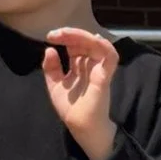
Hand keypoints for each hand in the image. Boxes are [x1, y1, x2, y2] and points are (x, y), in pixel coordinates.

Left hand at [42, 28, 119, 159]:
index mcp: (79, 66)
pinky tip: (94, 39)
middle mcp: (90, 65)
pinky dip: (105, 46)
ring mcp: (99, 69)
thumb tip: (50, 50)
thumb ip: (51, 68)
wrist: (79, 126)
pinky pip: (111, 57)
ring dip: (83, 36)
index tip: (50, 36)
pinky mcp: (105, 76)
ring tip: (66, 34)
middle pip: (85, 42)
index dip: (65, 37)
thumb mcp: (55, 85)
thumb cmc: (71, 107)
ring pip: (98, 44)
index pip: (76, 45)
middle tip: (56, 34)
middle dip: (71, 34)